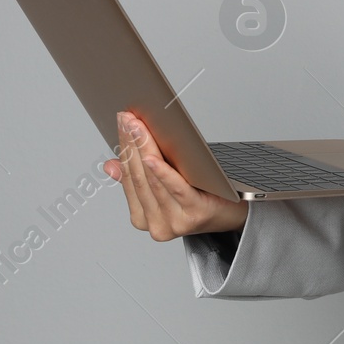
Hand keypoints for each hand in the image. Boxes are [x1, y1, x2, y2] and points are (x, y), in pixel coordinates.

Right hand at [103, 111, 248, 241]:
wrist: (233, 213)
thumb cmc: (199, 196)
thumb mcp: (165, 187)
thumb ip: (138, 179)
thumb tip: (110, 165)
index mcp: (142, 218)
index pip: (129, 177)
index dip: (124, 148)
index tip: (122, 123)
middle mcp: (155, 225)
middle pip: (140, 176)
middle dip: (132, 144)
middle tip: (128, 119)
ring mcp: (173, 222)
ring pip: (152, 180)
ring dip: (144, 150)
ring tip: (139, 127)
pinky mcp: (193, 214)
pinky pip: (174, 189)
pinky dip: (161, 172)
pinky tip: (152, 157)